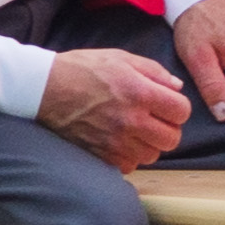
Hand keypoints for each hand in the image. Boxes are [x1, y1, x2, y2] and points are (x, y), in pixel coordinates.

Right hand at [39, 46, 193, 168]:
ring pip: (152, 155)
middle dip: (168, 129)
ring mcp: (114, 140)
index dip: (178, 108)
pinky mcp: (99, 154)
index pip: (181, 111)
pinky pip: (129, 165)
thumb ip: (155, 72)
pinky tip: (122, 142)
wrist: (43, 88)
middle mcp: (130, 120)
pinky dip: (130, 157)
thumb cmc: (83, 69)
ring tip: (137, 131)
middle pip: (171, 139)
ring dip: (149, 144)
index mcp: (140, 93)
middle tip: (156, 120)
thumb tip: (177, 87)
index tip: (168, 105)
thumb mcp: (122, 58)